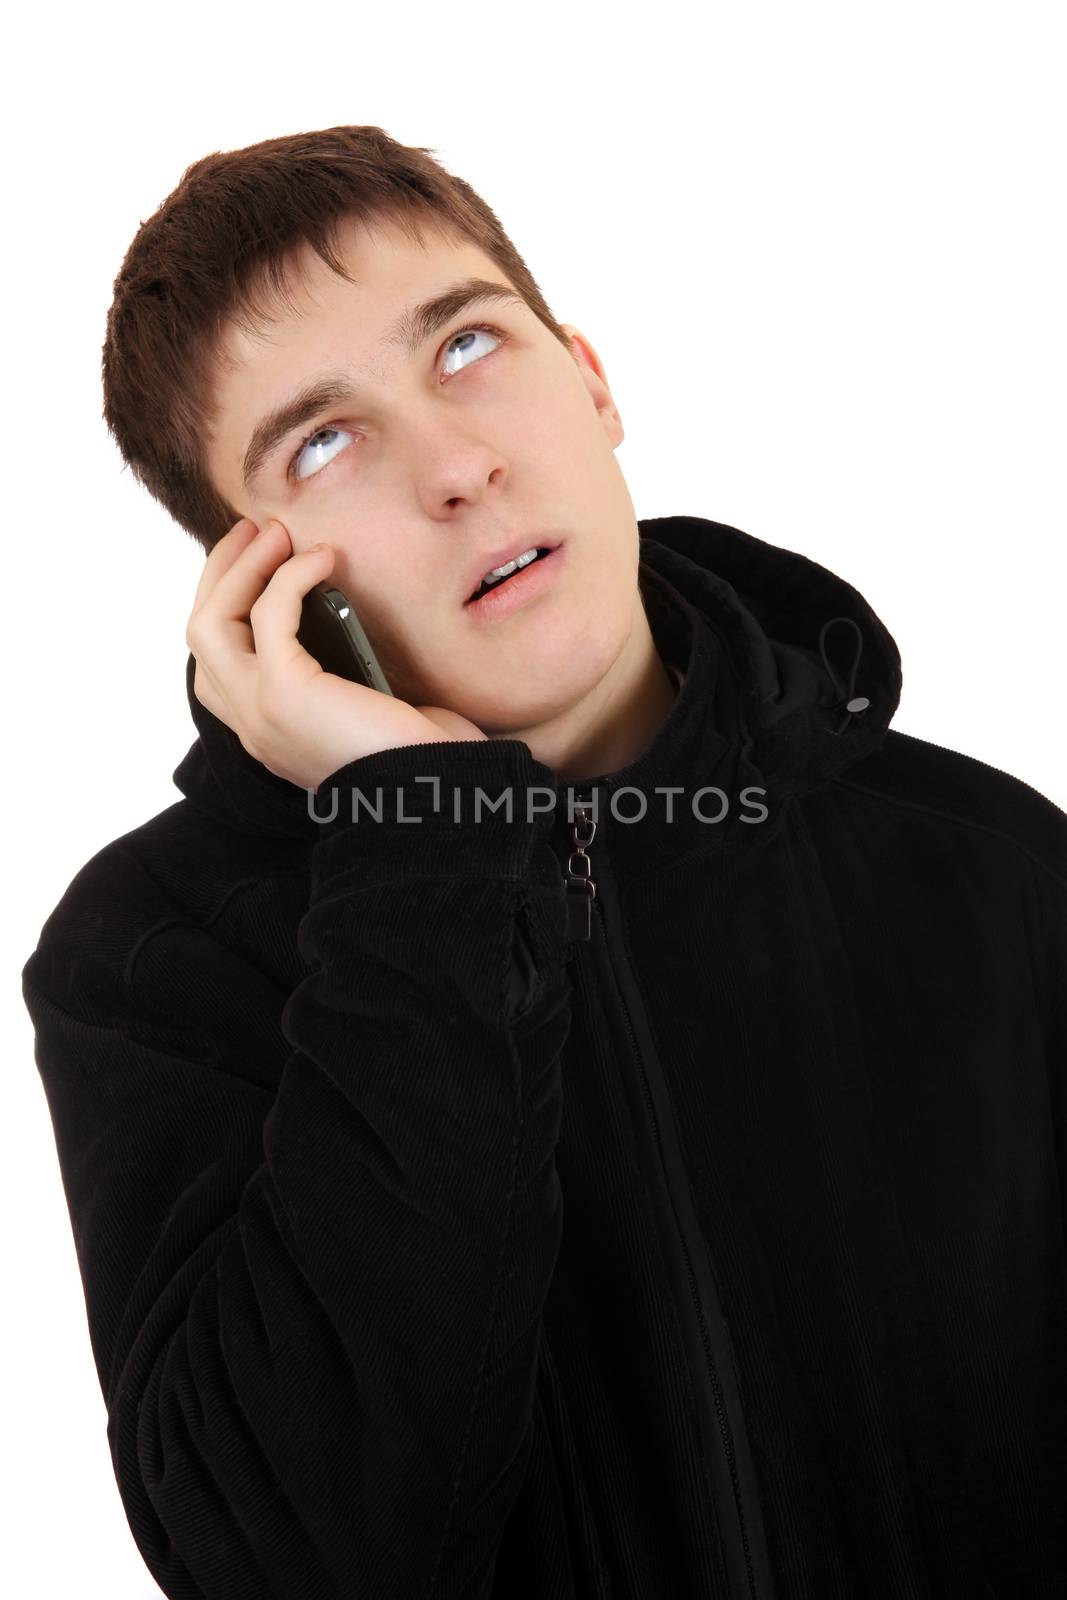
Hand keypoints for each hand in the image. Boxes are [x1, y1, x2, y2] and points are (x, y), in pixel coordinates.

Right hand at [186, 518, 487, 790]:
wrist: (437, 790)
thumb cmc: (417, 753)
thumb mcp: (366, 706)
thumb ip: (340, 673)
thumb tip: (341, 617)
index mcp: (266, 731)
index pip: (215, 663)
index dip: (226, 605)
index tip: (257, 562)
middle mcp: (250, 726)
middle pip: (201, 633)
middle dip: (221, 573)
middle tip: (257, 531)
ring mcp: (258, 712)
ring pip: (211, 620)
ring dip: (240, 567)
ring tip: (276, 532)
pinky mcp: (283, 692)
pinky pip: (267, 613)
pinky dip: (289, 576)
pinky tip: (322, 560)